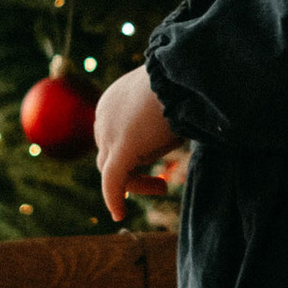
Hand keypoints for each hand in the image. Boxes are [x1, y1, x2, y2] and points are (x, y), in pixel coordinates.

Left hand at [95, 65, 182, 221]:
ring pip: (109, 171)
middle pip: (109, 154)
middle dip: (132, 170)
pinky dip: (114, 199)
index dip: (133, 154)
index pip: (112, 136)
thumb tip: (179, 121)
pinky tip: (119, 214)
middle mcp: (102, 117)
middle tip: (160, 182)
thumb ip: (159, 115)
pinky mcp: (122, 148)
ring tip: (161, 188)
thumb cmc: (183, 82)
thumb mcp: (166, 98)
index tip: (156, 159)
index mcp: (110, 102)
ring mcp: (109, 133)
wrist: (184, 73)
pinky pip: (112, 181)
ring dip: (134, 184)